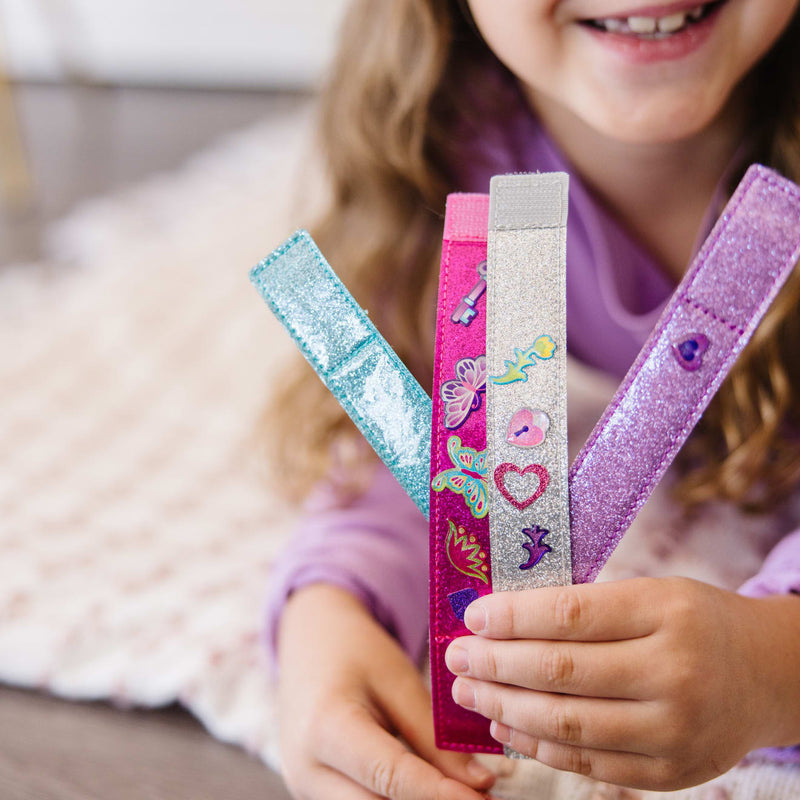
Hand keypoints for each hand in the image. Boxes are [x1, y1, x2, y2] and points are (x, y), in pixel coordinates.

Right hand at [277, 584, 496, 798]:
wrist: (309, 641)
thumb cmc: (354, 651)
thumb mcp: (398, 681)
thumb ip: (434, 737)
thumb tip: (480, 786)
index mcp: (325, 727)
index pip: (391, 776)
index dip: (441, 794)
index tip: (484, 798)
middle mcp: (304, 767)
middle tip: (479, 798)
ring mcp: (303, 785)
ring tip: (457, 790)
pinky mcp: (310, 793)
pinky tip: (428, 787)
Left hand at [445, 577, 799, 790]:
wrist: (766, 674)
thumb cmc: (695, 621)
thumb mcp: (651, 593)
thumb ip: (587, 608)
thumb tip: (503, 619)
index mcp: (665, 612)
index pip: (570, 615)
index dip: (512, 617)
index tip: (472, 617)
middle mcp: (674, 673)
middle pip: (561, 672)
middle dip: (495, 664)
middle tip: (454, 656)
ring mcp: (675, 731)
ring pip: (567, 723)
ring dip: (504, 706)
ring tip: (468, 691)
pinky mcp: (671, 773)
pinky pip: (588, 762)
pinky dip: (538, 744)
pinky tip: (505, 723)